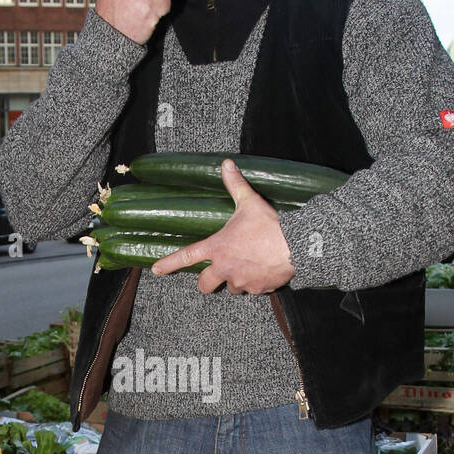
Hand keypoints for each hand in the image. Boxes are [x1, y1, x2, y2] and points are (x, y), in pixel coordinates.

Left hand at [150, 159, 296, 293]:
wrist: (297, 247)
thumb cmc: (271, 226)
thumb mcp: (250, 202)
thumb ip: (235, 185)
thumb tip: (226, 164)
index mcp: (217, 248)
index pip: (186, 256)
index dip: (169, 264)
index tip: (156, 270)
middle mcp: (225, 268)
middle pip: (205, 285)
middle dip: (208, 282)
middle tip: (214, 275)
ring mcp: (241, 281)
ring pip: (230, 287)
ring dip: (234, 280)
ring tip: (247, 266)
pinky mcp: (257, 289)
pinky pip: (251, 289)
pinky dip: (255, 283)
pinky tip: (263, 270)